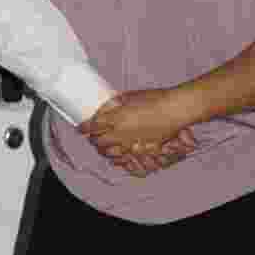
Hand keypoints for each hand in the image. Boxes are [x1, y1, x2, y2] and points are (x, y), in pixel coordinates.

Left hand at [79, 90, 196, 172]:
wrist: (175, 109)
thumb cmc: (154, 99)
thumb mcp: (128, 97)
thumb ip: (113, 104)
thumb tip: (104, 108)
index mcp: (115, 117)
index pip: (92, 126)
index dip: (83, 128)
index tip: (80, 129)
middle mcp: (122, 132)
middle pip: (99, 141)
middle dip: (92, 140)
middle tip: (90, 137)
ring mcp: (133, 142)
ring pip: (111, 152)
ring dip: (104, 149)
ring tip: (102, 146)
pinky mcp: (144, 149)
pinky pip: (128, 157)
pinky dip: (120, 157)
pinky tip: (118, 155)